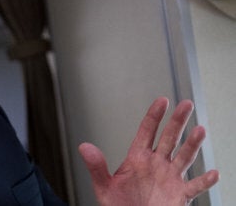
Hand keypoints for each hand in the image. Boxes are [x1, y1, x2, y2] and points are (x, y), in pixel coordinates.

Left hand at [79, 97, 218, 205]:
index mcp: (137, 159)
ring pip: (184, 157)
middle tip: (186, 104)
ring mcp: (169, 178)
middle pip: (169, 138)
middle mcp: (156, 165)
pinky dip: (204, 181)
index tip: (161, 101)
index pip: (147, 132)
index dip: (154, 116)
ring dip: (193, 145)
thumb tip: (84, 147)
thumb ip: (96, 166)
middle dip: (177, 121)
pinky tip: (213, 173)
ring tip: (200, 130)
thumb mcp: (104, 186)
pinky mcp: (179, 195)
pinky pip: (195, 187)